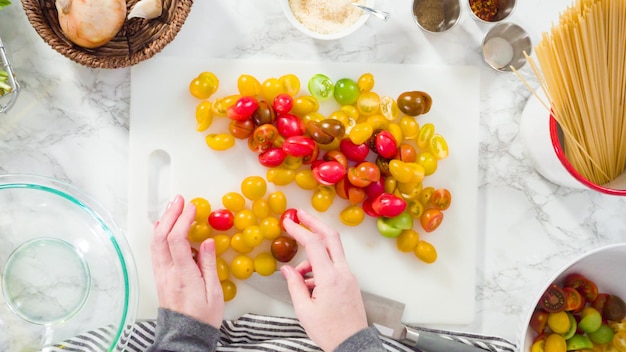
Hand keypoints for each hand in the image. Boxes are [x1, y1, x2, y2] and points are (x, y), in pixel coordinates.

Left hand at [151, 194, 223, 328]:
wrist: (185, 337)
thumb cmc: (203, 318)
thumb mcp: (213, 292)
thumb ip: (208, 265)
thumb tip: (206, 242)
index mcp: (183, 275)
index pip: (177, 240)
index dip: (183, 219)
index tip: (192, 207)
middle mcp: (168, 273)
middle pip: (161, 236)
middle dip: (170, 214)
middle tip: (179, 200)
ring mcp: (161, 274)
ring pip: (155, 242)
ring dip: (163, 222)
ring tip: (172, 208)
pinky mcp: (160, 277)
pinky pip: (156, 250)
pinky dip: (159, 234)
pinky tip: (162, 227)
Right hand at [281, 209, 367, 351]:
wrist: (351, 344)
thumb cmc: (329, 331)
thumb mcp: (304, 310)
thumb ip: (294, 285)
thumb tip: (287, 270)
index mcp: (330, 278)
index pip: (314, 244)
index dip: (299, 230)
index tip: (288, 222)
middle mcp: (343, 273)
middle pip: (331, 237)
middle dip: (315, 223)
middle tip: (300, 215)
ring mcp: (348, 276)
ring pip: (331, 251)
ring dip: (313, 254)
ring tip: (299, 276)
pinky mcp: (349, 282)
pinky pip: (333, 264)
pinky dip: (320, 265)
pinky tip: (309, 283)